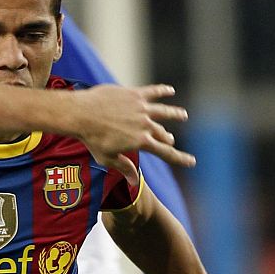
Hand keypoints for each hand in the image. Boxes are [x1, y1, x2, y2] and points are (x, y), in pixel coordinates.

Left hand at [70, 84, 194, 182]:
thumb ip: (124, 168)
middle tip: (170, 140)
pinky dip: (163, 91)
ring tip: (183, 115)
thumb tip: (134, 183)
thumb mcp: (107, 158)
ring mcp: (141, 108)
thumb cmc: (92, 139)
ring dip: (174, 114)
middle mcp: (145, 125)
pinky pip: (153, 92)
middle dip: (167, 138)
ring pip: (163, 111)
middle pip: (163, 133)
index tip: (192, 162)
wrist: (82, 114)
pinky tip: (170, 90)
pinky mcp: (135, 94)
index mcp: (141, 142)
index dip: (181, 158)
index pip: (166, 153)